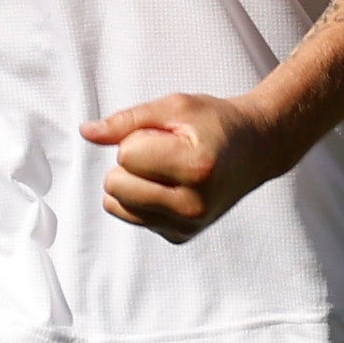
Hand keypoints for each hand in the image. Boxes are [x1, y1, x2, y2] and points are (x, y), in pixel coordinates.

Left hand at [84, 90, 289, 240]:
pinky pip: (130, 216)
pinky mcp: (180, 236)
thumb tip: (86, 132)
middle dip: (131, 162)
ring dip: (132, 182)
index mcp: (195, 168)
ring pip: (116, 204)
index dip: (140, 136)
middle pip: (116, 185)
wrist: (257, 150)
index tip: (170, 135)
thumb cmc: (216, 123)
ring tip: (166, 169)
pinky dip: (141, 199)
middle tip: (166, 152)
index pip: (127, 155)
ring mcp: (187, 225)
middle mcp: (192, 204)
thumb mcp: (175, 107)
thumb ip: (127, 120)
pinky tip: (171, 186)